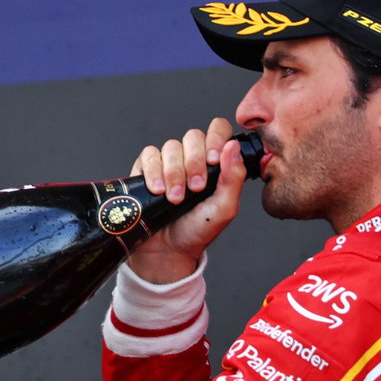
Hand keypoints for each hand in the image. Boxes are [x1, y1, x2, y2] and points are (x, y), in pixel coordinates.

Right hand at [125, 118, 246, 283]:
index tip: (213, 161)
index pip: (218, 130)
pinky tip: (158, 191)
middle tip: (195, 188)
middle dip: (194, 162)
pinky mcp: (146, 169)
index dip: (215, 138)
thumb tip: (233, 146)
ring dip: (174, 173)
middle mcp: (191, 158)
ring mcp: (168, 162)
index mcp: (214, 162)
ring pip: (170, 147)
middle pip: (193, 136)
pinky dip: (153, 172)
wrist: (168, 250)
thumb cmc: (198, 230)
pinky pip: (148, 156)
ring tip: (175, 198)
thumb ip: (234, 178)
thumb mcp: (224, 208)